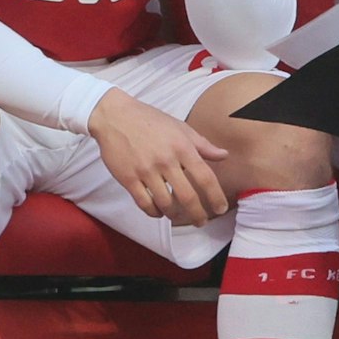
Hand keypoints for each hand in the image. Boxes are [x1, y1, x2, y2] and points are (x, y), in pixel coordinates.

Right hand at [89, 89, 229, 225]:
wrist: (114, 116)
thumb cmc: (150, 120)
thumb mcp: (180, 127)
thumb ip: (202, 144)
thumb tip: (224, 155)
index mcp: (182, 147)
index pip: (205, 177)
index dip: (215, 196)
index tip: (220, 209)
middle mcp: (166, 160)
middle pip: (187, 196)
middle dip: (197, 214)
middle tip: (202, 222)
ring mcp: (146, 170)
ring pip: (165, 203)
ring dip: (175, 214)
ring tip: (178, 216)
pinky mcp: (128, 178)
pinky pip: (144, 203)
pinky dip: (154, 212)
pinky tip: (159, 212)